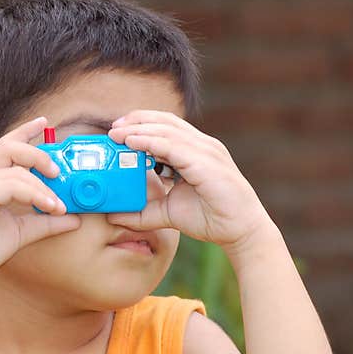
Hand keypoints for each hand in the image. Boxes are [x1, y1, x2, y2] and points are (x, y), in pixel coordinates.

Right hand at [0, 116, 80, 288]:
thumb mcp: (21, 232)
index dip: (24, 131)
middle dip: (38, 154)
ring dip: (43, 187)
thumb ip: (45, 222)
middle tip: (58, 172)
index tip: (44, 123)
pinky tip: (49, 208)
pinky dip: (35, 195)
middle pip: (9, 147)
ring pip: (16, 171)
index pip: (4, 145)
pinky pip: (12, 187)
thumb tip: (74, 219)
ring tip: (58, 205)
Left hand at [106, 111, 274, 250]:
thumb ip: (144, 211)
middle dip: (136, 121)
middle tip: (112, 128)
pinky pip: (173, 146)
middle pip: (165, 122)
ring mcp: (206, 151)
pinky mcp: (206, 163)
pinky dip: (150, 142)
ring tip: (117, 133)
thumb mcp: (169, 212)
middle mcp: (202, 146)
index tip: (117, 130)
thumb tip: (114, 215)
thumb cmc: (212, 218)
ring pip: (167, 130)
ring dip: (139, 129)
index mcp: (196, 152)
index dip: (141, 124)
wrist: (240, 231)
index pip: (166, 127)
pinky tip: (132, 143)